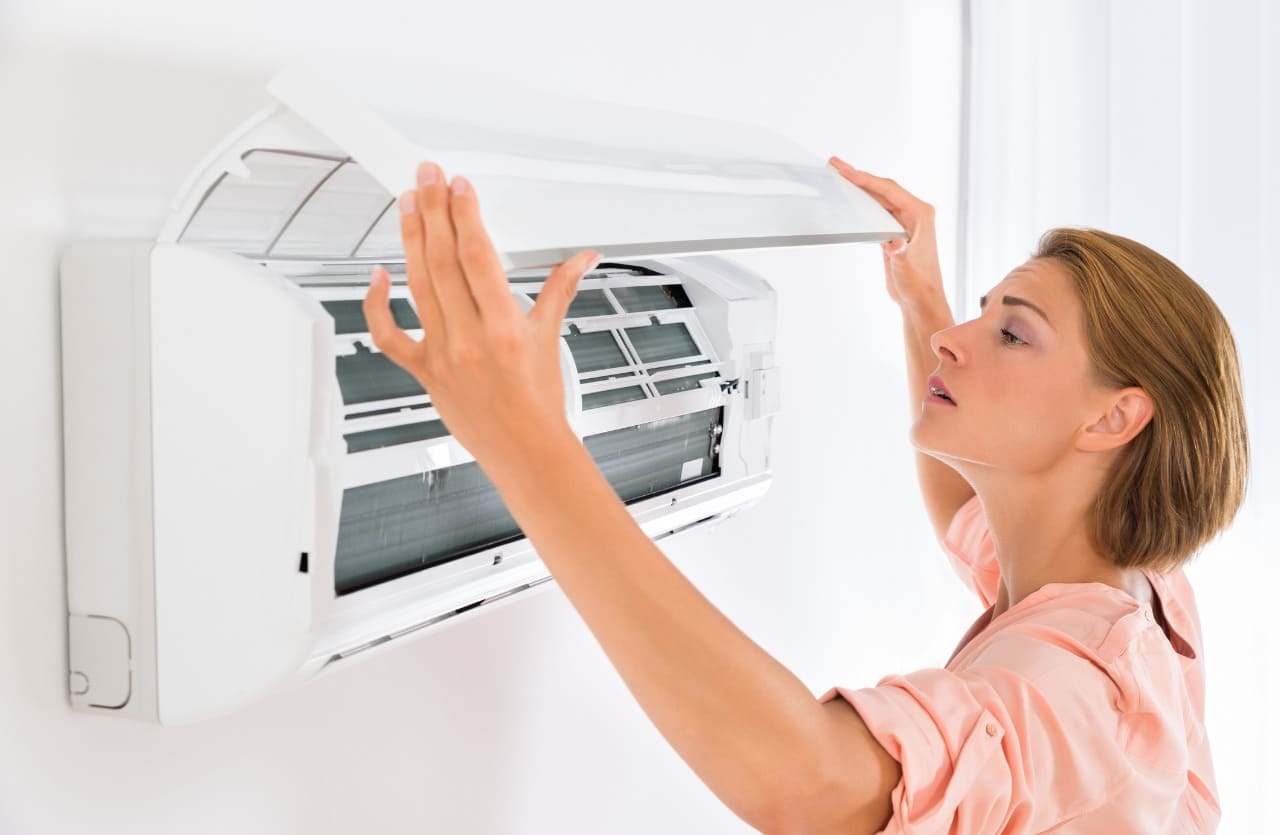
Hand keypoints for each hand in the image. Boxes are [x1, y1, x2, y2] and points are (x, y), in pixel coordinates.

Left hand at [362, 160, 600, 478]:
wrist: (526, 452)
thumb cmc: (540, 404)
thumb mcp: (551, 339)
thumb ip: (560, 290)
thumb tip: (582, 259)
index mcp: (504, 328)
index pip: (477, 257)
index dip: (464, 215)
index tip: (458, 186)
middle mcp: (469, 338)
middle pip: (443, 261)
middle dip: (433, 212)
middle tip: (426, 177)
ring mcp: (442, 354)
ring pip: (417, 286)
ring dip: (410, 240)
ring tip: (407, 205)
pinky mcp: (424, 371)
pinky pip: (390, 335)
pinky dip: (377, 304)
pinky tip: (377, 274)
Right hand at [828, 156, 945, 309]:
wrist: (920, 300)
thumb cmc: (919, 285)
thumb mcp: (906, 269)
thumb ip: (899, 254)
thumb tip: (893, 243)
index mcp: (920, 215)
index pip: (889, 190)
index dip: (866, 180)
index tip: (846, 171)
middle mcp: (914, 214)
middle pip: (883, 188)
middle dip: (859, 176)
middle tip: (836, 165)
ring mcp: (904, 221)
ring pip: (879, 197)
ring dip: (859, 187)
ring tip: (839, 175)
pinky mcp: (894, 231)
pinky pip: (877, 210)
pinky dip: (862, 202)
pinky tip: (850, 197)